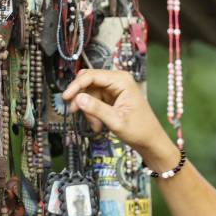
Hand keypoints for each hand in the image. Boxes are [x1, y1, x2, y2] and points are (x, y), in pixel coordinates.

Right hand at [61, 69, 178, 169]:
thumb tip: (78, 99)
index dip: (76, 85)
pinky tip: (98, 124)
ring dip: (88, 109)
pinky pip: (94, 100)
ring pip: (89, 93)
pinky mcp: (111, 97)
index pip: (92, 75)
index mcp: (121, 80)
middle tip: (74, 111)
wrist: (150, 140)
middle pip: (88, 81)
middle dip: (80, 97)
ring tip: (95, 125)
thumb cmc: (140, 130)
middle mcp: (117, 80)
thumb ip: (96, 109)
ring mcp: (114, 88)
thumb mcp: (116, 121)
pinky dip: (92, 113)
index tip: (66, 97)